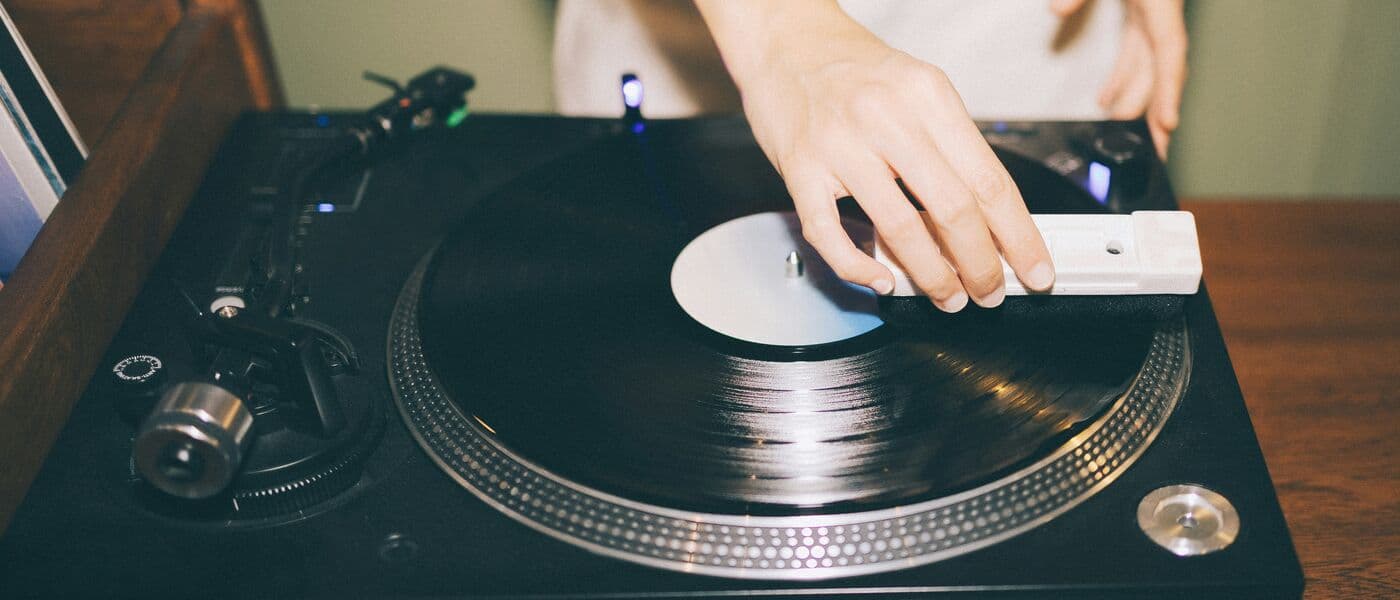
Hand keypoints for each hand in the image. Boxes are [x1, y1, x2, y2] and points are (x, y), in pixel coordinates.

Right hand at [695, 1, 1054, 310]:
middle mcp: (885, 116)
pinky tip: (881, 279)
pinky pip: (830, 233)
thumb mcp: (916, 87)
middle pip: (952, 207)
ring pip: (898, 227)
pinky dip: (859, 267)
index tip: (1034, 268)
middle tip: (989, 291)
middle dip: (980, 265)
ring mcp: (839, 144)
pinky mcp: (800, 169)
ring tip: (947, 296)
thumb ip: (948, 146)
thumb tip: (986, 219)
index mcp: (927, 94)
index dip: (1018, 235)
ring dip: (932, 275)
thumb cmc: (851, 68)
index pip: (989, 179)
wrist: (785, 39)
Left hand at [1052, 0, 1187, 158]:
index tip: (1167, 125)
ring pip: (1148, 67)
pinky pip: (1134, 53)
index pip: (1168, 55)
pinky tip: (1104, 102)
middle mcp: (1161, 17)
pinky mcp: (1141, 14)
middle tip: (1155, 152)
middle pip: (1161, 73)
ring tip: (1123, 135)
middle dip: (1159, 114)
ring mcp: (1152, 18)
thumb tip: (1058, 10)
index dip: (1169, 91)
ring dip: (1135, 101)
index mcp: (1160, 6)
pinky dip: (1121, 78)